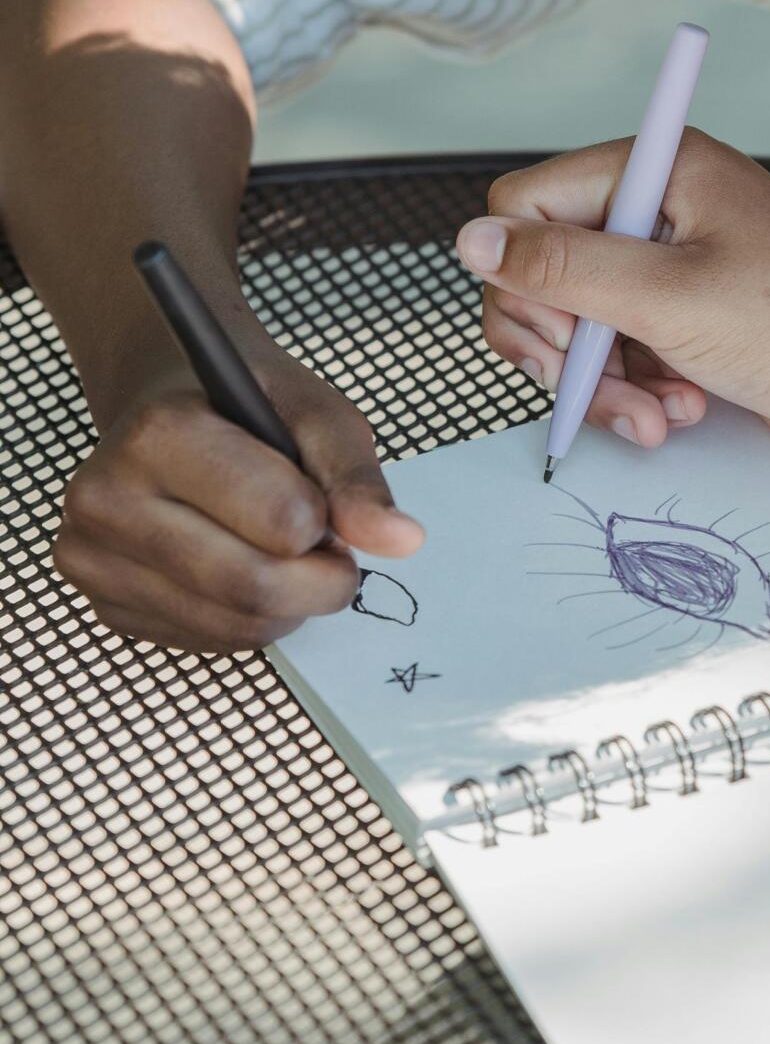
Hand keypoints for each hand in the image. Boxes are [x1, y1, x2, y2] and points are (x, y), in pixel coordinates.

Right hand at [53, 330, 422, 654]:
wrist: (165, 404)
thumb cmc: (243, 403)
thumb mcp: (313, 410)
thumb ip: (356, 475)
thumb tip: (402, 541)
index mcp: (158, 433)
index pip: (279, 520)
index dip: (327, 524)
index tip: (329, 506)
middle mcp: (106, 498)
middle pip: (250, 586)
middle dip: (318, 582)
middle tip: (332, 553)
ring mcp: (93, 558)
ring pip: (232, 625)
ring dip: (288, 604)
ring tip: (287, 554)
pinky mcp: (103, 603)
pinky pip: (206, 641)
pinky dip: (249, 619)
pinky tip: (244, 569)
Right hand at [458, 131, 769, 476]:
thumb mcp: (666, 299)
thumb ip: (560, 268)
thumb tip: (468, 240)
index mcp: (660, 167)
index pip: (525, 204)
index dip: (524, 276)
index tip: (565, 332)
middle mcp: (664, 206)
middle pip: (542, 270)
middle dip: (562, 344)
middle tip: (594, 388)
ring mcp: (678, 266)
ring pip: (579, 323)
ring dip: (603, 382)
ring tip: (656, 415)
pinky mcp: (693, 321)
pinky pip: (622, 354)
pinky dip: (636, 392)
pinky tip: (678, 414)